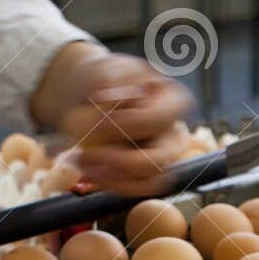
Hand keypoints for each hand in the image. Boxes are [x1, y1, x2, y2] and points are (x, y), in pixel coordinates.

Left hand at [35, 43, 193, 195]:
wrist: (89, 95)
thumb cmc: (103, 78)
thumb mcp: (105, 69)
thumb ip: (108, 82)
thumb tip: (107, 101)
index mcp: (173, 101)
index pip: (157, 120)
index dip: (128, 124)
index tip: (98, 122)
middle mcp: (175, 134)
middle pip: (159, 160)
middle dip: (120, 162)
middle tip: (87, 156)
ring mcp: (162, 158)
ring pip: (149, 183)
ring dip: (114, 180)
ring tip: (84, 167)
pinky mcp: (144, 175)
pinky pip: (133, 190)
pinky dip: (109, 185)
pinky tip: (87, 174)